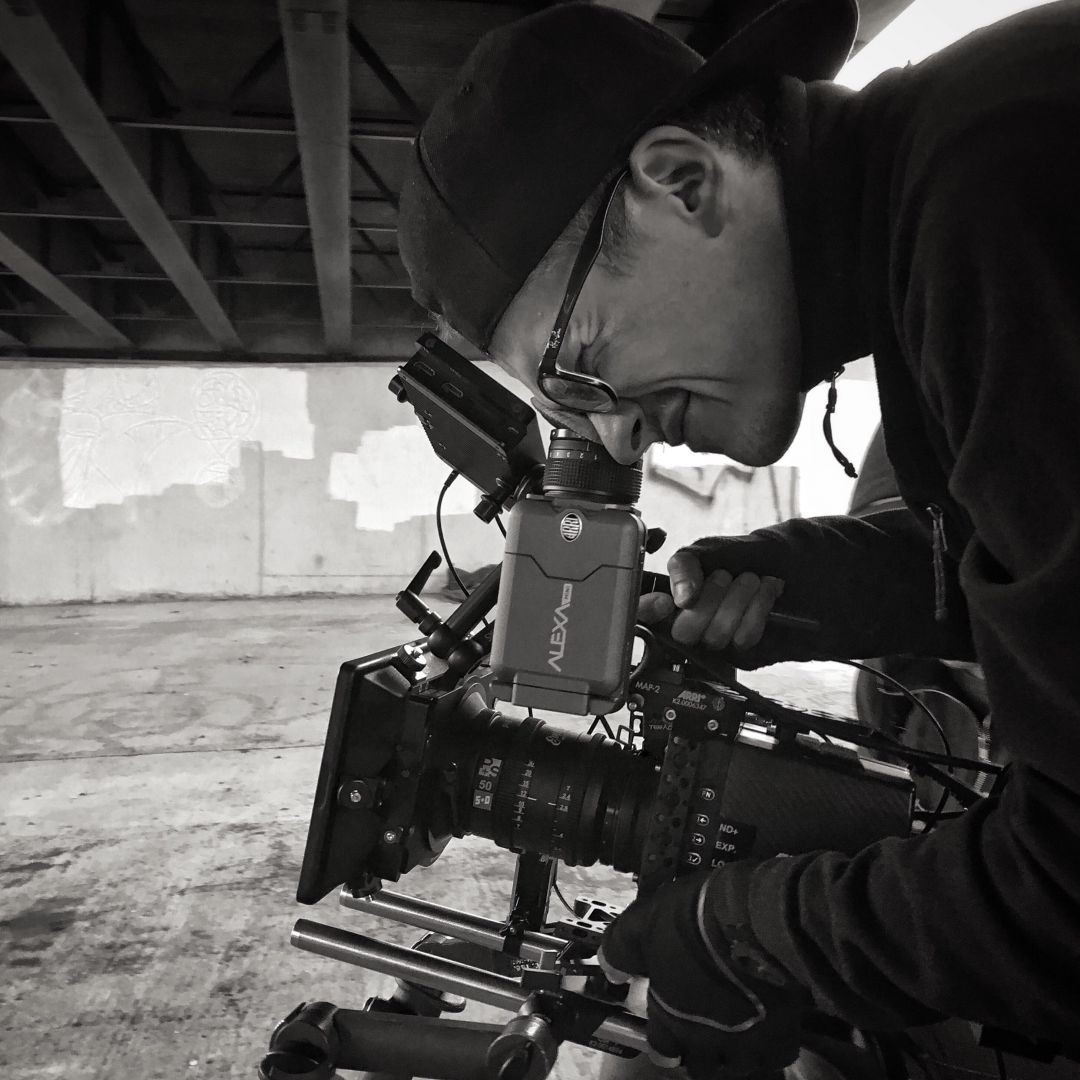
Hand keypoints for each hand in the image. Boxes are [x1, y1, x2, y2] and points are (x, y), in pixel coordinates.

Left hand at [598, 867, 807, 1078]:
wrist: (756, 921)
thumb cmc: (692, 921)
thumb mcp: (643, 924)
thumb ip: (622, 950)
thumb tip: (609, 971)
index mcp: (671, 1017)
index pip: (661, 1048)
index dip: (664, 1041)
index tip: (670, 1030)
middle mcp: (707, 1040)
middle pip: (702, 1068)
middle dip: (702, 1055)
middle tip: (708, 1035)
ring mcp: (746, 1043)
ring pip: (740, 1067)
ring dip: (736, 1054)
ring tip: (740, 1034)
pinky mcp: (783, 1037)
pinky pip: (777, 1055)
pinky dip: (773, 1045)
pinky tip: (772, 1025)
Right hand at [638, 548, 784, 651]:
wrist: (779, 562)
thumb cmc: (736, 556)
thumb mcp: (703, 551)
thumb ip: (683, 566)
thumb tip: (682, 599)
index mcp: (668, 601)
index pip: (641, 616)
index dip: (647, 611)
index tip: (666, 601)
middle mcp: (686, 626)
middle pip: (683, 631)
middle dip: (711, 598)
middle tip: (725, 575)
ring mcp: (713, 643)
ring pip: (716, 635)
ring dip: (739, 598)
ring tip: (749, 580)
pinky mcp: (741, 652)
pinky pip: (743, 639)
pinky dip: (758, 608)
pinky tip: (763, 593)